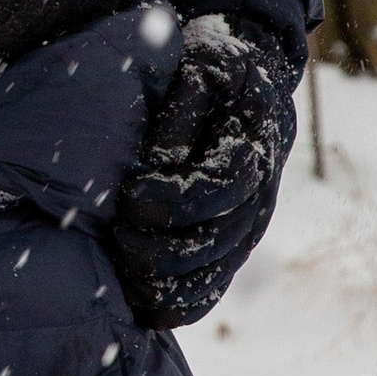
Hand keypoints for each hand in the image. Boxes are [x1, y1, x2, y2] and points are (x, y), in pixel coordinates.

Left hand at [108, 8, 302, 329]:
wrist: (247, 85)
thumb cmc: (211, 73)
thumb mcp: (201, 69)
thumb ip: (182, 112)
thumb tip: (161, 164)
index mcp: (254, 146)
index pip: (223, 187)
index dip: (177, 200)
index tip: (134, 197)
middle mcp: (258, 196)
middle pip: (216, 241)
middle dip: (161, 247)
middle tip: (119, 236)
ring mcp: (246, 229)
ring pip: (212, 275)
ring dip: (164, 282)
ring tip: (122, 269)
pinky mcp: (228, 250)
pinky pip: (208, 292)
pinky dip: (174, 305)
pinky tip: (140, 304)